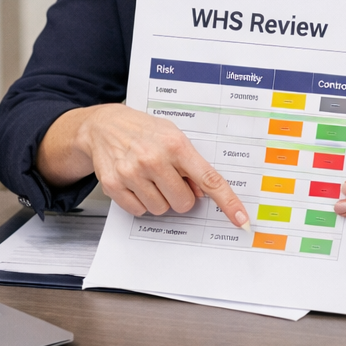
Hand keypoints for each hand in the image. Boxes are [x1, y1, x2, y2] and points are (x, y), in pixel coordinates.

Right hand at [39, 103, 249, 227]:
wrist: (104, 125)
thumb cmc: (143, 131)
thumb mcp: (173, 136)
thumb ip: (191, 163)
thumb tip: (203, 192)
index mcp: (175, 145)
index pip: (208, 180)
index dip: (228, 202)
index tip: (241, 220)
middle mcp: (153, 159)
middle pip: (183, 203)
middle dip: (180, 196)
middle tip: (169, 179)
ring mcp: (132, 173)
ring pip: (161, 209)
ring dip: (159, 199)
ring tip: (149, 178)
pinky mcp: (114, 185)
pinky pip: (139, 210)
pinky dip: (140, 201)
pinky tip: (136, 182)